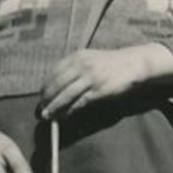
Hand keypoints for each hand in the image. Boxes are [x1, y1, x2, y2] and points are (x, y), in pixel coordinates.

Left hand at [40, 46, 170, 119]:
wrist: (133, 64)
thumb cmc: (110, 64)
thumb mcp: (89, 59)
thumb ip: (74, 69)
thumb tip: (57, 86)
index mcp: (77, 57)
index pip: (54, 72)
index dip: (45, 86)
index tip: (40, 96)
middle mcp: (81, 65)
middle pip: (57, 84)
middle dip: (46, 99)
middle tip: (40, 109)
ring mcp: (90, 77)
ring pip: (66, 94)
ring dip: (54, 107)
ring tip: (47, 116)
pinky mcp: (99, 90)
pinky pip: (79, 102)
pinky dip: (69, 110)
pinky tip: (64, 115)